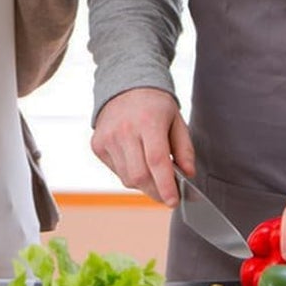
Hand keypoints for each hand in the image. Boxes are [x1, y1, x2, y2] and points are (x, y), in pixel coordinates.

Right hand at [90, 87, 192, 205]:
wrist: (124, 84)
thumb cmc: (155, 104)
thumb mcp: (176, 121)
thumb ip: (185, 150)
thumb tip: (188, 175)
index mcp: (148, 121)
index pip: (156, 161)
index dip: (166, 186)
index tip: (174, 201)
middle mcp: (124, 130)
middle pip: (140, 176)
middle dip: (156, 192)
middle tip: (167, 195)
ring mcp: (108, 138)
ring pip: (127, 178)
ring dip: (143, 184)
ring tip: (153, 174)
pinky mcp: (98, 145)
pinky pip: (116, 172)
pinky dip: (129, 174)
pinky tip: (136, 161)